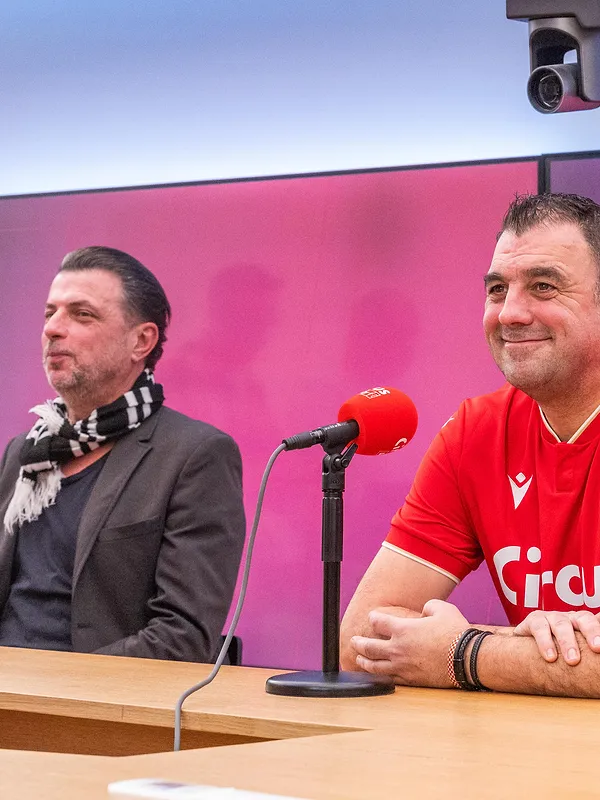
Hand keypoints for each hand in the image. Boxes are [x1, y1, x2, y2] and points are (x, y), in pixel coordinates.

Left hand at [350, 599, 468, 687]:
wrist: (467, 659)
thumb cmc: (455, 632)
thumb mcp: (442, 608)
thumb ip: (429, 606)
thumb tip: (425, 612)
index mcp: (403, 629)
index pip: (378, 622)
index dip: (373, 618)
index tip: (373, 617)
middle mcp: (398, 649)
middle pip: (369, 647)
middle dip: (359, 643)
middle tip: (353, 641)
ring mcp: (403, 667)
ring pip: (375, 666)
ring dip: (364, 661)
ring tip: (359, 659)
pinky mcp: (411, 680)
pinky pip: (390, 679)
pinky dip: (379, 677)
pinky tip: (377, 676)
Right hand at [513, 610, 599, 664]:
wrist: (524, 644)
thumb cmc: (557, 647)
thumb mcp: (576, 647)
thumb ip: (588, 648)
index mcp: (582, 622)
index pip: (595, 622)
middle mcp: (569, 618)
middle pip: (583, 619)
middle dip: (591, 632)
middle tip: (598, 648)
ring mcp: (550, 617)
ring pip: (561, 624)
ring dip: (567, 641)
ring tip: (573, 661)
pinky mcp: (533, 621)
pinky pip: (539, 628)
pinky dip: (545, 642)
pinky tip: (550, 657)